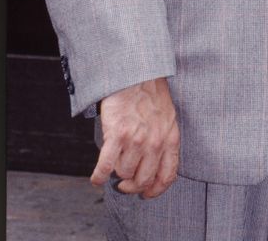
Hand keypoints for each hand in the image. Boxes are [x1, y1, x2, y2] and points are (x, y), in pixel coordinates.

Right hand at [90, 77, 179, 198]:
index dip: (155, 191)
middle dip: (132, 186)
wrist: (136, 72)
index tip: (146, 194)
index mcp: (170, 138)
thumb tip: (154, 167)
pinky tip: (97, 179)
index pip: (167, 176)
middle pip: (143, 180)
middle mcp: (155, 142)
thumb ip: (164, 141)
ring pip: (124, 173)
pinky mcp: (117, 134)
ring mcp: (136, 139)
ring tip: (115, 162)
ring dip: (117, 172)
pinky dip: (99, 177)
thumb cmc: (151, 94)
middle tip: (125, 183)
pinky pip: (106, 166)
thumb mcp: (168, 118)